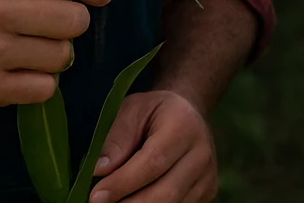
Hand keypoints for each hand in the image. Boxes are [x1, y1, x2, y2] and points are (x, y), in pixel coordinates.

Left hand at [87, 90, 216, 202]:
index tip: (95, 196)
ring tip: (115, 201)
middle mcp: (202, 153)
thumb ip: (116, 137)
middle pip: (164, 194)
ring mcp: (207, 176)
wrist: (187, 115)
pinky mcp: (207, 193)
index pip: (152, 162)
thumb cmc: (152, 113)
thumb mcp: (132, 110)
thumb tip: (99, 170)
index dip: (122, 183)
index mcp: (183, 126)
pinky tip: (133, 200)